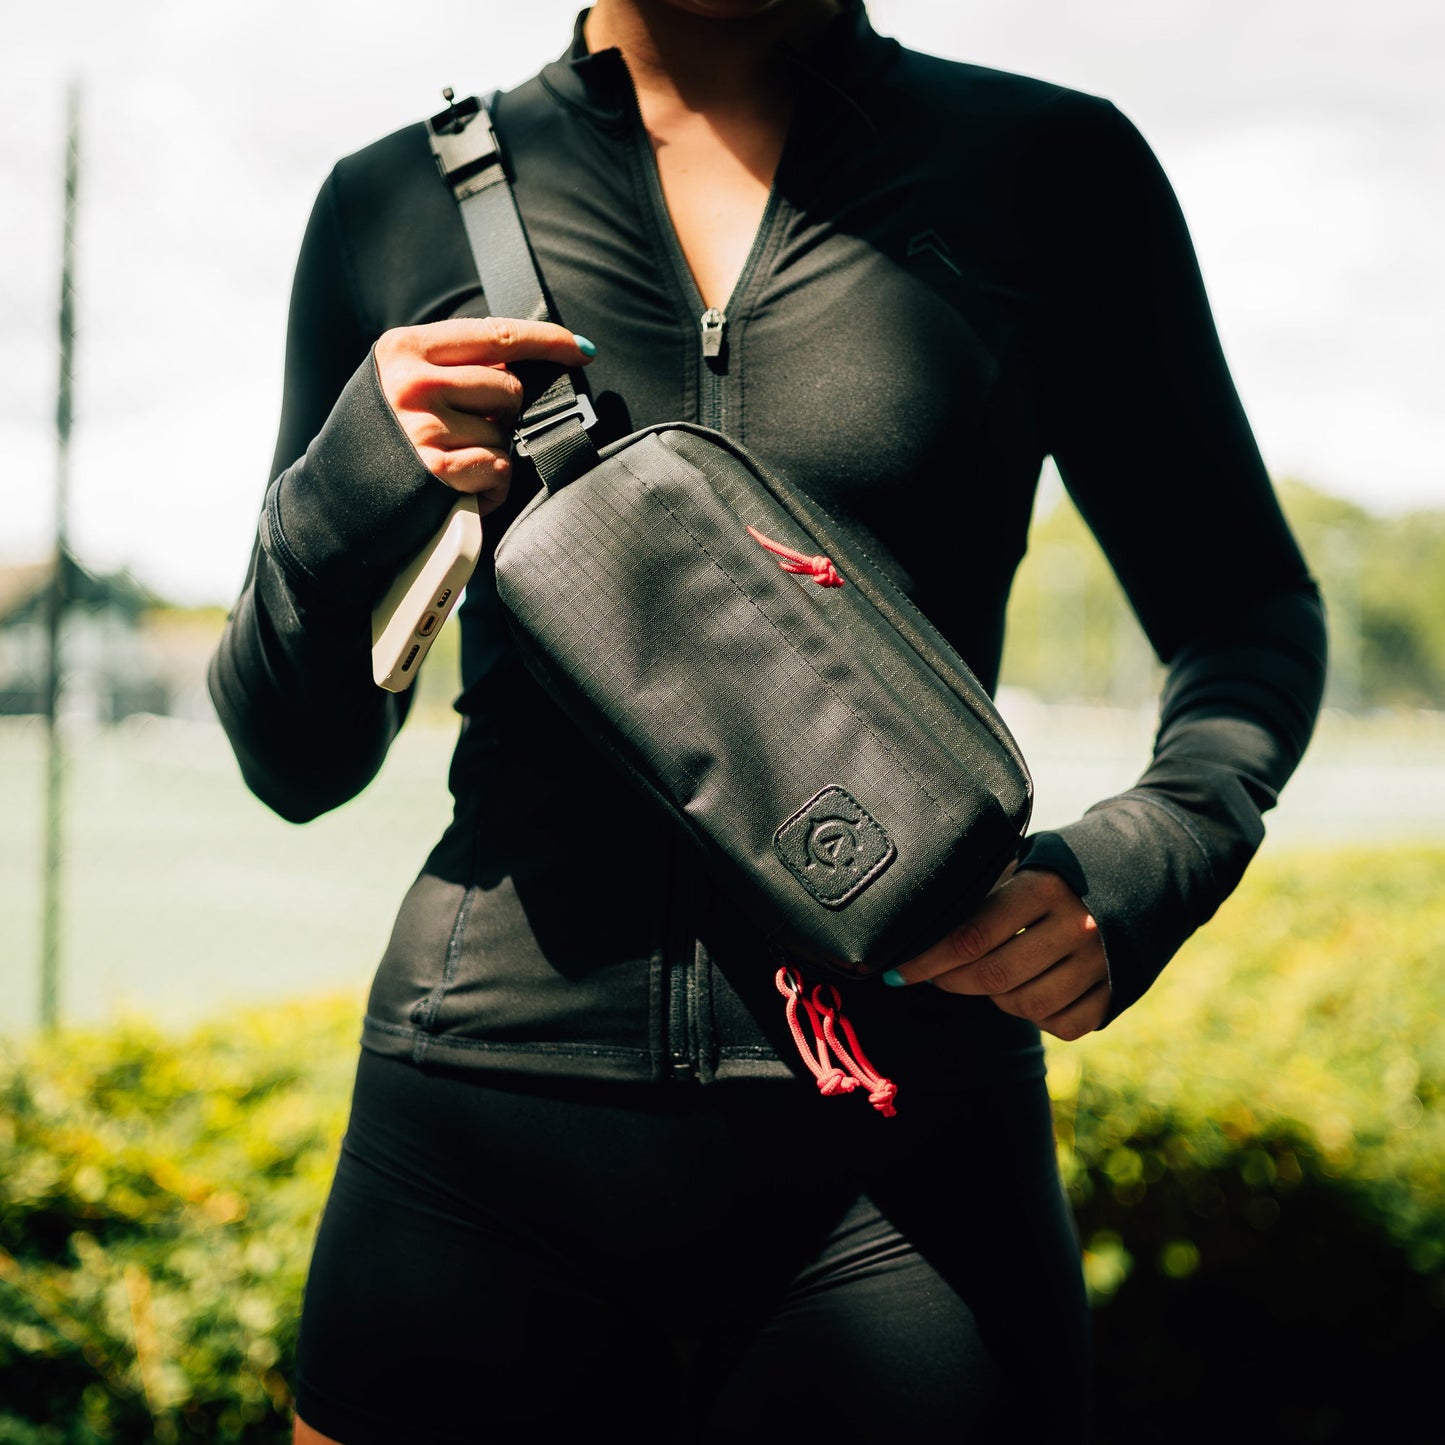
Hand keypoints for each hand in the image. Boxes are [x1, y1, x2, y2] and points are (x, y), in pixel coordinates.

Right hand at [373, 317, 595, 515]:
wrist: (333, 504)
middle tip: (468, 435)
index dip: (547, 341)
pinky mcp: (436, 470)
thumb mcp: (400, 385)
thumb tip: (521, 366)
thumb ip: (450, 369)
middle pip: (509, 388)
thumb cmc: (380, 444)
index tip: (581, 349)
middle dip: (503, 416)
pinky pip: (499, 470)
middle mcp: (414, 381)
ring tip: (455, 466)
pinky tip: (462, 491)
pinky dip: (490, 488)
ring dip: (494, 455)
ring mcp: (424, 425)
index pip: (496, 334)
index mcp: (406, 349)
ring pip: (506, 433)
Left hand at [885, 863, 1109, 1040]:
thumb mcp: (1024, 863)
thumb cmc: (1060, 869)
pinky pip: (1060, 1024)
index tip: (895, 971)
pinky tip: (1030, 987)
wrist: (1143, 870)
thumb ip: (981, 892)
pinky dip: (1036, 1015)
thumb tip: (918, 926)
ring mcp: (1101, 963)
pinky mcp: (1116, 993)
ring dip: (994, 997)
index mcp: (1045, 887)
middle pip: (994, 975)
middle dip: (951, 980)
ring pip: (1025, 1004)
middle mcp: (1077, 926)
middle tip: (931, 975)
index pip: (973, 935)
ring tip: (988, 973)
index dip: (927, 959)